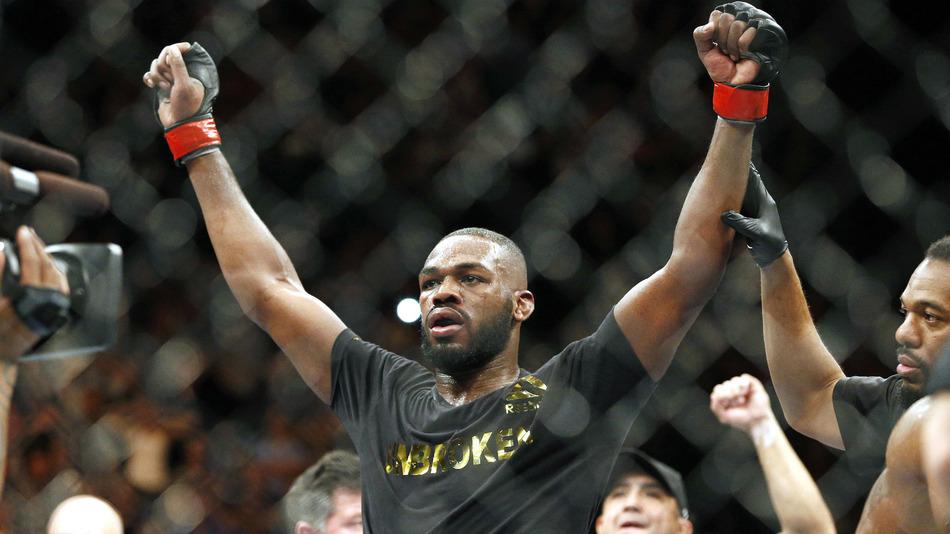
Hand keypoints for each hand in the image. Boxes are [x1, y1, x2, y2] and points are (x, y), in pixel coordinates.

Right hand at [0, 227, 68, 360]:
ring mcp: (55, 307)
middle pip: (48, 266)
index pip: (33, 263)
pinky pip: (60, 287)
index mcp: (31, 297)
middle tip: (28, 233)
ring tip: (36, 245)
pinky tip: (48, 266)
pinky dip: (54, 272)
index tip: (22, 231)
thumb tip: (0, 251)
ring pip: (57, 275)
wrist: (1, 356)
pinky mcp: (56, 313)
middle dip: (38, 247)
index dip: (27, 245)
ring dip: (47, 257)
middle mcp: (48, 301)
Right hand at [143, 43, 205, 127]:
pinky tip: (151, 85)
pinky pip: (149, 75)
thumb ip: (179, 66)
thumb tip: (172, 49)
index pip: (179, 52)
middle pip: (163, 58)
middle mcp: (179, 73)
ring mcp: (168, 79)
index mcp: (189, 71)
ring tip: (165, 88)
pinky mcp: (160, 86)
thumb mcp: (184, 84)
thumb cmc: (186, 105)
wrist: (179, 123)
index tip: (178, 48)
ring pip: (155, 66)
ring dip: (157, 76)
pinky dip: (149, 78)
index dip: (176, 48)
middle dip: (163, 68)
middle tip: (169, 81)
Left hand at [694, 9, 760, 84]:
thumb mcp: (704, 51)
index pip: (717, 15)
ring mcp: (748, 29)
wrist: (733, 82)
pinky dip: (742, 47)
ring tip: (733, 54)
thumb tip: (709, 26)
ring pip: (737, 25)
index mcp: (721, 25)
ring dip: (732, 45)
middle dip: (722, 39)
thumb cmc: (720, 67)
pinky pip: (749, 32)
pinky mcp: (759, 35)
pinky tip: (743, 54)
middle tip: (725, 51)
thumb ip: (700, 35)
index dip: (714, 31)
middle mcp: (735, 24)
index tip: (715, 44)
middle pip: (727, 18)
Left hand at [710, 374, 774, 433]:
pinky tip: (745, 392)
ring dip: (736, 391)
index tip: (727, 405)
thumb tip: (714, 395)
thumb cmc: (741, 419)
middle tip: (736, 404)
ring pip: (734, 380)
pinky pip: (744, 378)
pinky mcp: (753, 384)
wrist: (756, 422)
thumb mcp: (723, 416)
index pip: (718, 389)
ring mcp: (743, 386)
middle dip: (729, 395)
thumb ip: (715, 406)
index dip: (721, 396)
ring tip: (742, 400)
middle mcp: (733, 389)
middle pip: (725, 384)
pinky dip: (743, 385)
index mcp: (725, 395)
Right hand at [721, 163, 787, 266]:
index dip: (746, 169)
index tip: (737, 156)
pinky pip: (736, 202)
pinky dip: (728, 195)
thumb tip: (724, 215)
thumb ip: (741, 224)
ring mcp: (753, 209)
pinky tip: (718, 192)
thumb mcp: (756, 234)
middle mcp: (759, 202)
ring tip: (720, 170)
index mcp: (764, 202)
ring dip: (731, 182)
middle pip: (746, 182)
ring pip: (740, 191)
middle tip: (726, 157)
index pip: (754, 180)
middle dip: (737, 171)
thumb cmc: (768, 245)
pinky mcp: (747, 216)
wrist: (773, 257)